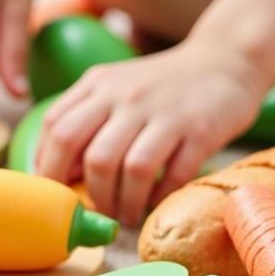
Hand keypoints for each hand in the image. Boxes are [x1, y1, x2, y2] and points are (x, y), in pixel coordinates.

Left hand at [35, 40, 267, 224]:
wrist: (225, 61)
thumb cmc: (160, 86)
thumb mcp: (114, 89)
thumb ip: (82, 120)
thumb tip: (59, 171)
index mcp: (99, 84)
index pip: (56, 127)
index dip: (49, 167)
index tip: (56, 192)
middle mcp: (128, 96)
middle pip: (91, 154)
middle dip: (89, 193)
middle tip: (96, 211)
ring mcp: (165, 112)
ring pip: (131, 168)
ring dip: (124, 202)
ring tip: (125, 214)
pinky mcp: (201, 130)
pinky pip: (174, 174)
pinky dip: (160, 196)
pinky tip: (155, 201)